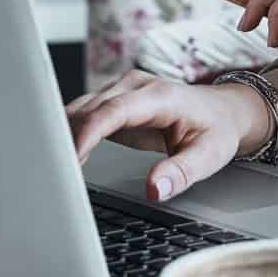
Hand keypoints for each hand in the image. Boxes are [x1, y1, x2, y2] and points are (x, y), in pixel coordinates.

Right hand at [64, 71, 265, 202]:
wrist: (224, 112)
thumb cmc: (217, 130)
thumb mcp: (209, 156)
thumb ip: (180, 173)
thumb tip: (153, 190)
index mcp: (159, 96)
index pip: (113, 110)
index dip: (87, 133)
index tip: (71, 158)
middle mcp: (136, 86)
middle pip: (89, 109)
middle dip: (67, 138)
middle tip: (53, 172)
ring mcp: (122, 90)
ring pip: (80, 109)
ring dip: (64, 135)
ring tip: (53, 167)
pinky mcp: (114, 101)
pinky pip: (84, 114)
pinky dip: (71, 133)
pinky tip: (64, 156)